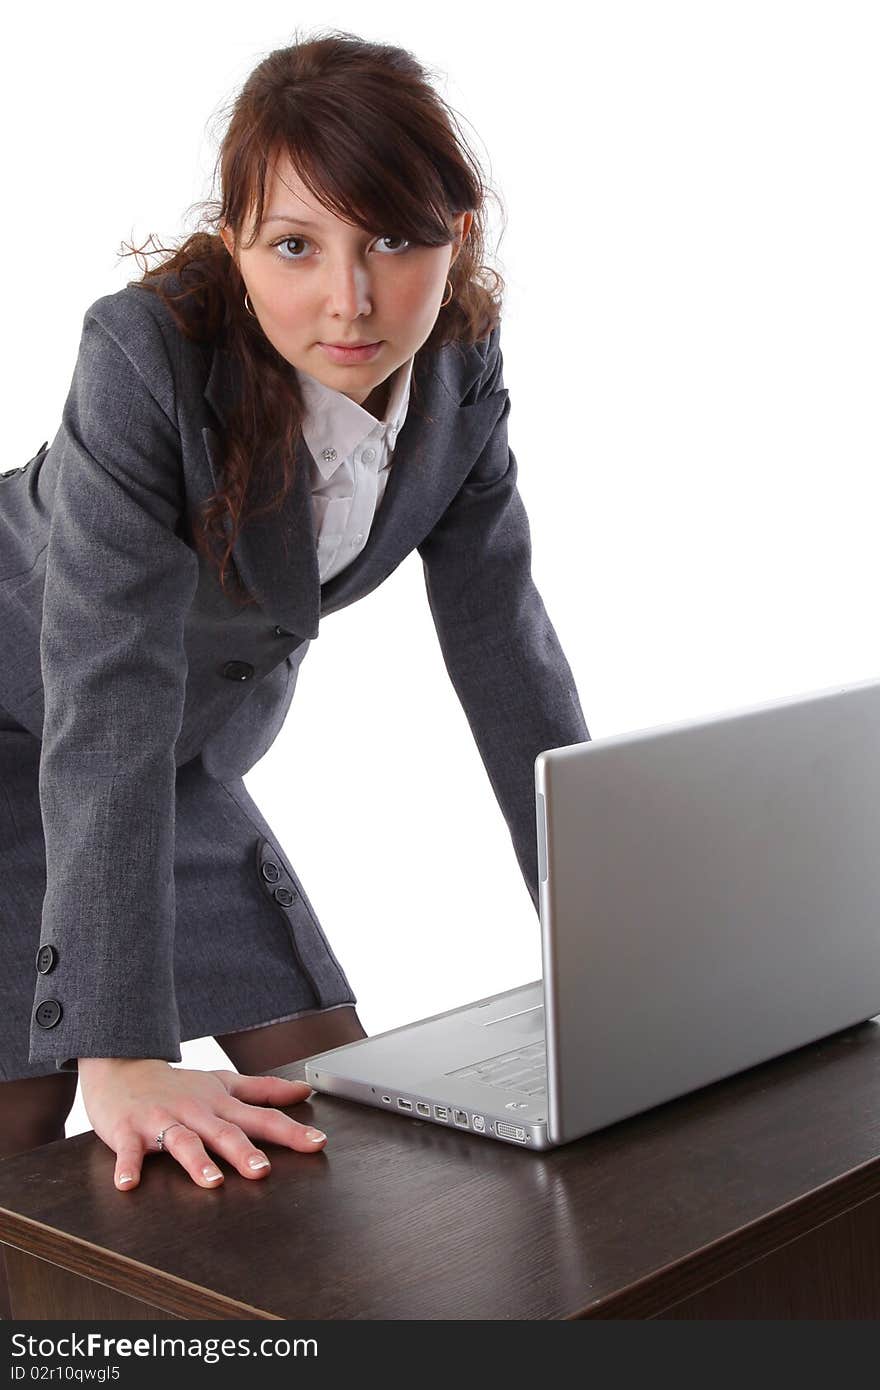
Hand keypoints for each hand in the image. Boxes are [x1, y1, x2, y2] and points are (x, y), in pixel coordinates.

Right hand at [78, 1058, 326, 1190]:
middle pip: (223, 1132)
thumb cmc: (177, 1085)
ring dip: (196, 1161)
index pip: (261, 1117)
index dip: (290, 1131)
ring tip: (211, 1180)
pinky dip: (128, 1166)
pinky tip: (128, 1182)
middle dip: (243, 1151)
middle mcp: (195, 1111)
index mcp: (219, 1104)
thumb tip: (304, 1091)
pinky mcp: (127, 1130)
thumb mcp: (222, 1083)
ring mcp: (161, 1121)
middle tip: (262, 1170)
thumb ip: (264, 1090)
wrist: (121, 1067)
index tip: (317, 1143)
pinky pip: (128, 1151)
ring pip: (182, 1141)